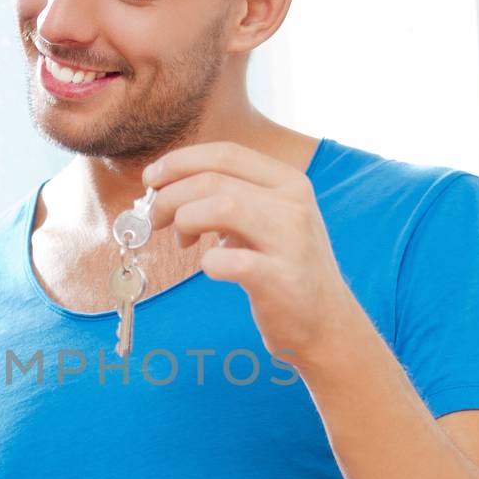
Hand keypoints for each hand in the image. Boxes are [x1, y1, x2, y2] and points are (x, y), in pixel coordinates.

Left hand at [142, 141, 357, 370]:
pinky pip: (227, 260)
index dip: (179, 162)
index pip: (224, 153)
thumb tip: (168, 190)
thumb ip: (230, 199)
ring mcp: (291, 241)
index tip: (151, 180)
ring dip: (184, 221)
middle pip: (213, 179)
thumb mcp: (268, 221)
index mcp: (289, 181)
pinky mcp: (281, 279)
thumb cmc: (285, 269)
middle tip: (154, 220)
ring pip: (220, 207)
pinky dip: (208, 263)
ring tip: (182, 243)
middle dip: (170, 196)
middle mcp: (294, 203)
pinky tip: (213, 269)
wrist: (327, 324)